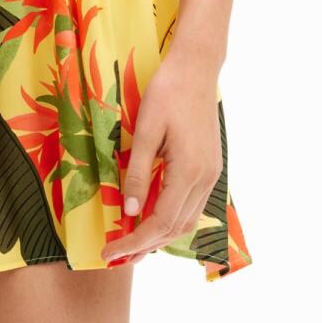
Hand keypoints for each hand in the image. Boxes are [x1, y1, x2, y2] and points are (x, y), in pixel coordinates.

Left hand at [100, 47, 222, 263]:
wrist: (196, 67)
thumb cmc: (167, 92)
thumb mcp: (146, 130)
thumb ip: (138, 172)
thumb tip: (130, 211)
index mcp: (189, 171)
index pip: (161, 222)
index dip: (135, 241)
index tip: (110, 251)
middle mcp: (205, 179)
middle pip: (176, 228)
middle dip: (146, 246)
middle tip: (116, 255)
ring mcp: (211, 174)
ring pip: (187, 220)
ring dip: (159, 235)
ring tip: (131, 242)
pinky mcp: (210, 167)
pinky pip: (191, 204)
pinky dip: (171, 217)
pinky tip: (151, 215)